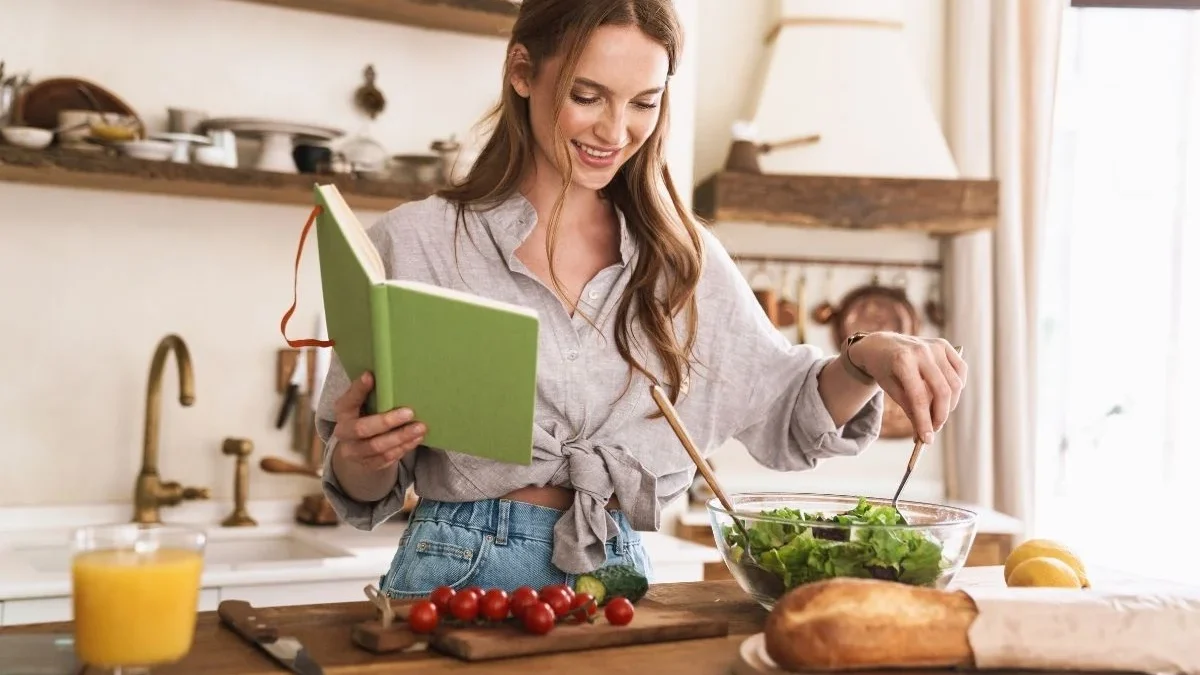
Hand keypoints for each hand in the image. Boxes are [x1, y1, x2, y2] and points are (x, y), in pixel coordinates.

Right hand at [331, 372, 425, 470]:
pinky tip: (416, 439)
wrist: (358, 446)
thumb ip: (367, 391)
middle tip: (410, 412)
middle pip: (363, 429)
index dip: (358, 390)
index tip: (370, 376)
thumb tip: (375, 373)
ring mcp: (354, 451)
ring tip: (420, 428)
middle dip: (387, 421)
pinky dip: (403, 448)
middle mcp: (344, 433)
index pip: (348, 400)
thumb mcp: (362, 401)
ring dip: (401, 437)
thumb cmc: (365, 414)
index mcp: (342, 411)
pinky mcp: (368, 464)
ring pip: (378, 448)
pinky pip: (386, 459)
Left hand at [848, 333, 967, 443]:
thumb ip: (909, 408)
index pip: (919, 398)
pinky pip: (960, 369)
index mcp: (902, 361)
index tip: (927, 439)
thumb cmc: (884, 369)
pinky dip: (958, 386)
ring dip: (950, 404)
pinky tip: (948, 395)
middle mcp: (921, 351)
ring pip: (955, 383)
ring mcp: (934, 346)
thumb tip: (924, 433)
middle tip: (934, 429)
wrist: (880, 344)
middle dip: (940, 415)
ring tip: (938, 414)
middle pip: (942, 391)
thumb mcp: (890, 389)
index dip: (924, 421)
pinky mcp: (944, 345)